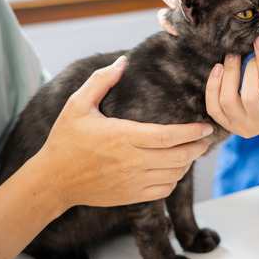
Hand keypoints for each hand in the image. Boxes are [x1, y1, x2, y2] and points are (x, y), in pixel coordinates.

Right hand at [31, 56, 211, 208]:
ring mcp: (133, 182)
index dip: (192, 132)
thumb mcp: (77, 105)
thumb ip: (101, 80)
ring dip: (188, 162)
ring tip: (191, 150)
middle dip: (198, 147)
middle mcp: (132, 162)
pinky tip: (173, 169)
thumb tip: (123, 61)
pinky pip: (164, 190)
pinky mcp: (131, 197)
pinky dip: (174, 179)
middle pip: (179, 156)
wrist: (52, 181)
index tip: (206, 126)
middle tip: (206, 138)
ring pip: (175, 174)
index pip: (169, 136)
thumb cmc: (65, 140)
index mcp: (123, 137)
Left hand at [206, 37, 258, 137]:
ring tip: (231, 55)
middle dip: (248, 67)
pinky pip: (214, 107)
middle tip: (247, 50)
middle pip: (250, 96)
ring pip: (229, 101)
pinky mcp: (229, 126)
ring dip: (229, 74)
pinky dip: (213, 86)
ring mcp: (245, 127)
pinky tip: (218, 69)